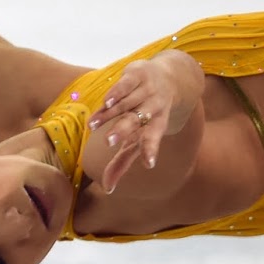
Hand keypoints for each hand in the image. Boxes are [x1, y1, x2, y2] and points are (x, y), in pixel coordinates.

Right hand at [86, 56, 185, 192]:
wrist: (171, 78)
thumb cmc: (150, 116)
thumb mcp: (138, 137)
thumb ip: (123, 162)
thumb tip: (108, 188)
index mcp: (157, 124)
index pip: (153, 138)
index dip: (150, 150)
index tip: (149, 164)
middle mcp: (153, 107)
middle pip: (136, 120)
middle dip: (122, 130)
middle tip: (108, 142)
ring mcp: (146, 90)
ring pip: (125, 104)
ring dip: (109, 115)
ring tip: (92, 126)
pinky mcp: (137, 75)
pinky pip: (125, 85)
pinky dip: (116, 93)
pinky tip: (106, 102)